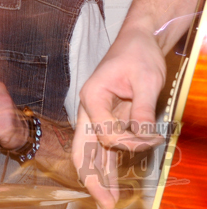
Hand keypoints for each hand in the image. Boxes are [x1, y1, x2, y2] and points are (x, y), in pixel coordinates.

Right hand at [72, 26, 165, 208]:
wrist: (136, 42)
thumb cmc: (137, 55)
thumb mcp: (145, 79)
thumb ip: (141, 109)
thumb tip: (143, 136)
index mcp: (92, 97)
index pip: (105, 133)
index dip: (129, 143)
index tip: (152, 140)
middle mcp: (89, 110)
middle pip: (83, 149)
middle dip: (92, 177)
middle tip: (105, 202)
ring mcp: (96, 116)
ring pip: (91, 152)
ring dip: (99, 176)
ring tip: (108, 200)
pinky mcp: (107, 120)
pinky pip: (103, 147)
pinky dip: (107, 165)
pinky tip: (112, 183)